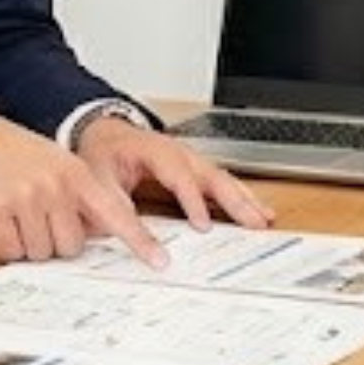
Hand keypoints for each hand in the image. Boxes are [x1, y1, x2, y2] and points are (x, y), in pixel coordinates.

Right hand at [0, 99, 168, 266]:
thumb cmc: (11, 150)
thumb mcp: (54, 162)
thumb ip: (80, 194)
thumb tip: (102, 231)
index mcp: (75, 172)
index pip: (115, 213)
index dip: (139, 241)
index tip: (160, 262)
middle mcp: (55, 185)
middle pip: (72, 247)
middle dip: (55, 240)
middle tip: (36, 215)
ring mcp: (26, 197)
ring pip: (41, 253)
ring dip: (28, 242)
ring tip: (16, 211)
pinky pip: (11, 251)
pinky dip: (5, 243)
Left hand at [74, 118, 275, 232]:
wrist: (106, 132)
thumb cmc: (104, 153)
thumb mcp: (100, 179)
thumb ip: (115, 206)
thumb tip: (129, 231)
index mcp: (153, 150)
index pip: (177, 174)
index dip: (191, 199)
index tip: (202, 224)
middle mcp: (177, 152)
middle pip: (210, 174)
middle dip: (233, 199)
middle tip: (252, 222)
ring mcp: (190, 159)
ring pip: (221, 178)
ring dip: (243, 199)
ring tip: (263, 219)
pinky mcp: (195, 169)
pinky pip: (221, 182)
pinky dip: (241, 196)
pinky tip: (257, 210)